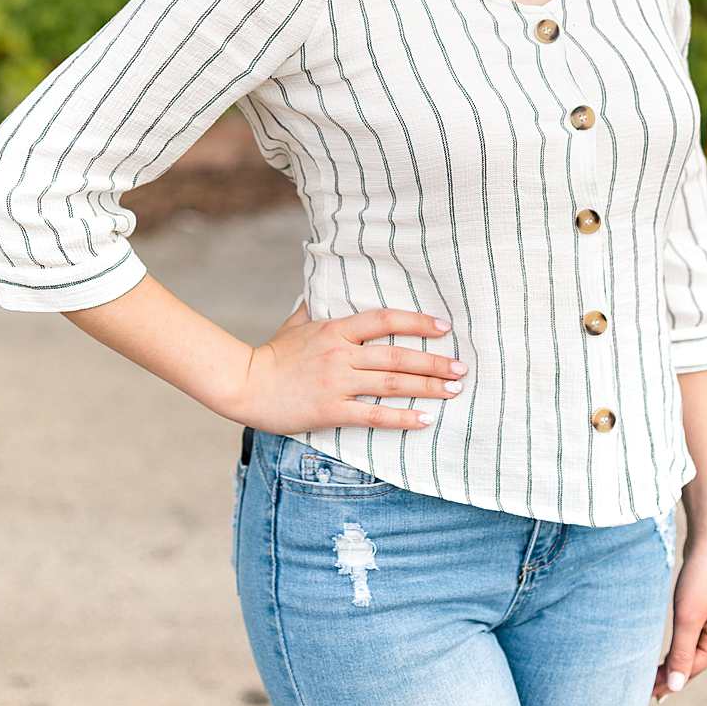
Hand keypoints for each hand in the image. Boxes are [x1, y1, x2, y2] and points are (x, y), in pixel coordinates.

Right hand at [234, 301, 466, 435]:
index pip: (385, 320)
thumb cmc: (273, 353)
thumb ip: (318, 306)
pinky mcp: (331, 411)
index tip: (444, 328)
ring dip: (427, 387)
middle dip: (434, 362)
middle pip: (397, 356)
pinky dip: (402, 418)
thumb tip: (328, 286)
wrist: (245, 385)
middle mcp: (341, 354)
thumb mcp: (297, 322)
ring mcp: (337, 383)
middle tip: (461, 368)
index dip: (417, 322)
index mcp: (336, 329)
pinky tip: (424, 420)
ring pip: (392, 385)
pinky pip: (374, 415)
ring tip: (453, 390)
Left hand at [652, 532, 706, 702]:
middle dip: (672, 673)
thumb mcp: (687, 617)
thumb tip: (676, 687)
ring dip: (676, 659)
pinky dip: (682, 643)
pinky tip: (671, 651)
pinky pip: (697, 634)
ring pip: (696, 649)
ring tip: (654, 675)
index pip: (692, 669)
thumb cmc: (701, 576)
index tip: (646, 694)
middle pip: (696, 661)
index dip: (669, 681)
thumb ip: (681, 653)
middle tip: (645, 688)